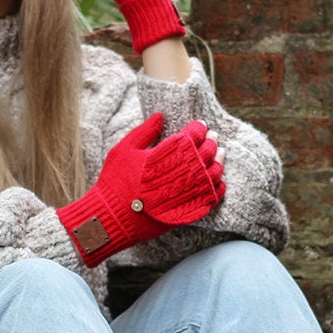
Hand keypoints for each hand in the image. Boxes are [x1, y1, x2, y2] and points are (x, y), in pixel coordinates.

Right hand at [57, 112, 224, 266]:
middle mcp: (181, 173)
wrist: (112, 217)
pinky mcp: (189, 211)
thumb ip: (145, 131)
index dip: (199, 128)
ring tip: (219, 154)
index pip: (192, 135)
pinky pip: (212, 197)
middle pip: (207, 152)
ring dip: (219, 161)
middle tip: (213, 136)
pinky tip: (218, 180)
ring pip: (214, 174)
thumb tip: (160, 115)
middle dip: (212, 141)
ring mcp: (187, 193)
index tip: (200, 125)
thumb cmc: (115, 181)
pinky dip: (218, 187)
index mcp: (167, 154)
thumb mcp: (124, 149)